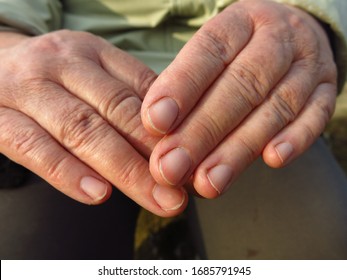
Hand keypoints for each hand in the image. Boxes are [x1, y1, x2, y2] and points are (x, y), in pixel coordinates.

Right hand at [0, 30, 186, 215]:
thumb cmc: (52, 80)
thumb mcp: (90, 74)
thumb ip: (128, 97)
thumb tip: (176, 136)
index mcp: (93, 53)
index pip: (143, 88)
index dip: (172, 128)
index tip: (195, 160)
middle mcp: (63, 64)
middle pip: (118, 110)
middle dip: (153, 154)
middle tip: (180, 190)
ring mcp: (28, 89)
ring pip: (82, 129)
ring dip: (124, 168)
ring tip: (154, 198)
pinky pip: (33, 147)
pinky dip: (68, 173)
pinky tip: (99, 194)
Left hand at [141, 0, 336, 197]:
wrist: (291, 35)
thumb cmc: (239, 51)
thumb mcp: (212, 53)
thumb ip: (187, 87)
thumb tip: (158, 128)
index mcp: (240, 22)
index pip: (209, 51)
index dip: (182, 87)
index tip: (156, 122)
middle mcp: (277, 38)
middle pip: (241, 85)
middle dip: (203, 131)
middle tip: (171, 167)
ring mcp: (307, 65)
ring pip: (275, 107)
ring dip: (239, 149)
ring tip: (208, 182)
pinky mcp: (326, 91)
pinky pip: (315, 116)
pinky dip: (295, 139)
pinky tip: (272, 161)